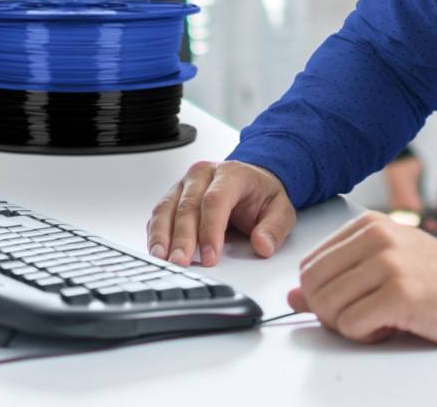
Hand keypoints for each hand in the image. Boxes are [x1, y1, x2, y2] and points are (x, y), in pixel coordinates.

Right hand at [147, 160, 296, 266]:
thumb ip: (274, 228)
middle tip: (181, 263)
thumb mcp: (281, 209)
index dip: (211, 230)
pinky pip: (159, 213)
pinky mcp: (173, 196)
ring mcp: (185, 184)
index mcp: (231, 173)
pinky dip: (155, 233)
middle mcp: (203, 174)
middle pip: (188, 206)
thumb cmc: (262, 195)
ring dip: (163, 236)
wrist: (251, 181)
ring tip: (162, 259)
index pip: (215, 200)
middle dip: (183, 238)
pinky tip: (156, 250)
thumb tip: (262, 244)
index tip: (211, 256)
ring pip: (167, 208)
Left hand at [286, 212, 436, 345]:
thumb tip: (293, 296)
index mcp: (369, 225)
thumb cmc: (436, 282)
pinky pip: (352, 326)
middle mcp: (378, 237)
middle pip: (313, 287)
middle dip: (331, 313)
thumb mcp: (383, 269)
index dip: (321, 296)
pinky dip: (367, 336)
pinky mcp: (400, 293)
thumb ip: (337, 279)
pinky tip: (393, 326)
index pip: (309, 266)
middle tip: (365, 316)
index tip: (350, 301)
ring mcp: (390, 263)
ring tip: (383, 318)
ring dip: (350, 326)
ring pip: (328, 307)